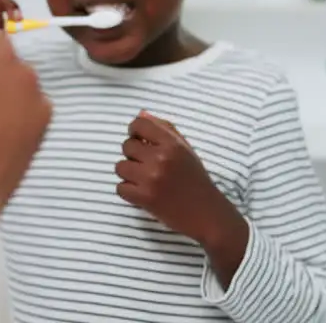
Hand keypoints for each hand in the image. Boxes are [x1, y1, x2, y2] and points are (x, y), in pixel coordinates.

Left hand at [116, 112, 248, 280]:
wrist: (205, 212)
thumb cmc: (195, 178)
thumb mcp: (185, 149)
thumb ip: (164, 129)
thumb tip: (141, 114)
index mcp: (172, 144)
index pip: (139, 124)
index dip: (134, 131)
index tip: (139, 139)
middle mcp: (160, 158)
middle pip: (126, 146)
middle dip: (133, 154)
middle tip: (145, 164)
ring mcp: (150, 179)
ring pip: (120, 167)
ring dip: (128, 173)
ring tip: (143, 178)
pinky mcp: (144, 198)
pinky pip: (120, 188)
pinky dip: (128, 190)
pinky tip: (141, 191)